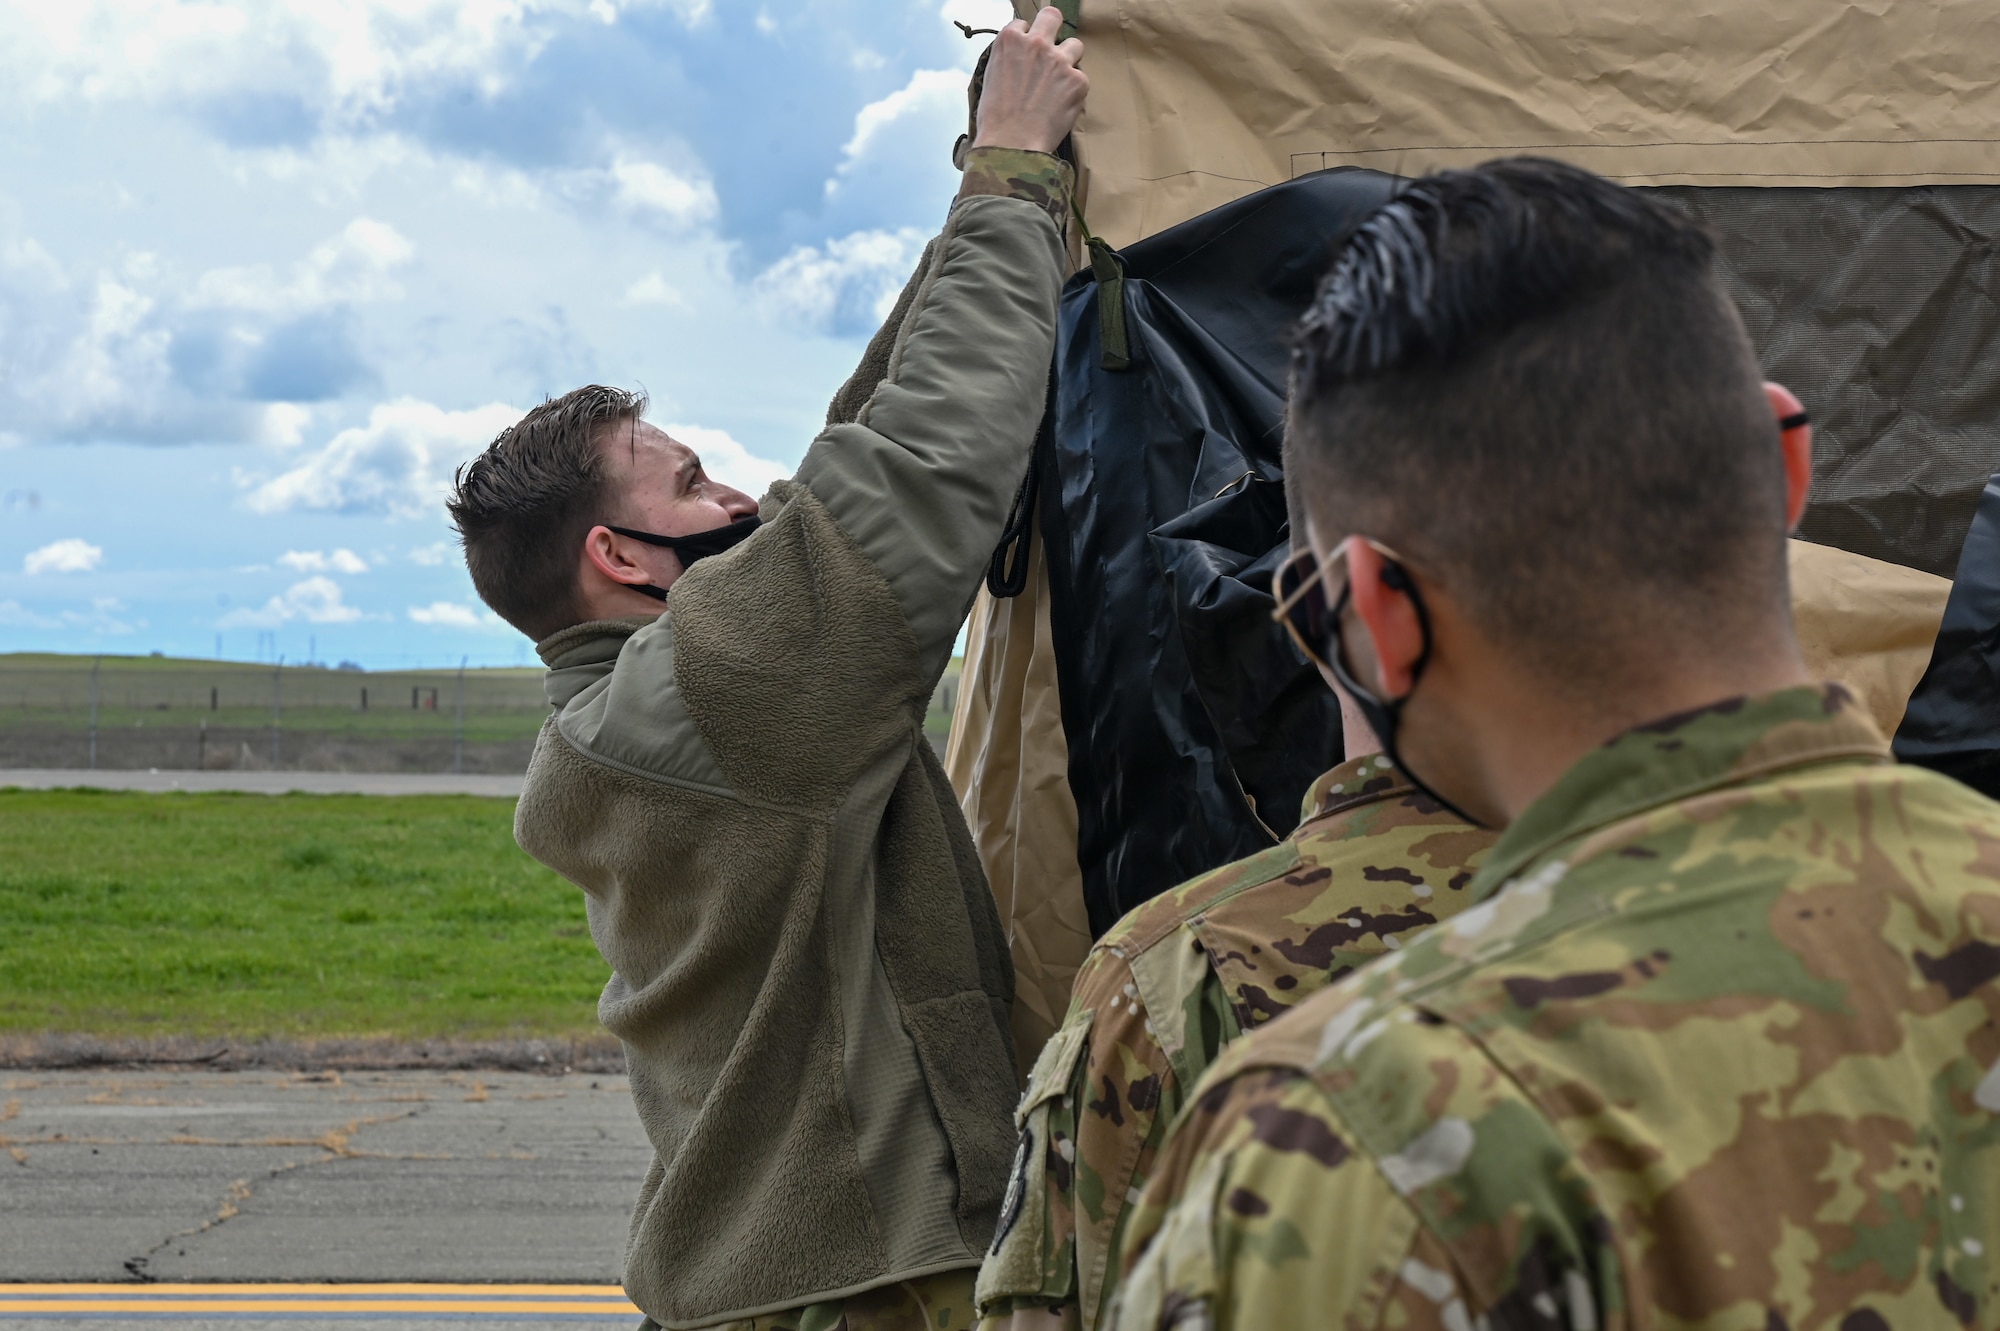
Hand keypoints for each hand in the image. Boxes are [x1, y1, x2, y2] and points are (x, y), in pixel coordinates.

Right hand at [970, 6, 1086, 154]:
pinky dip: (1073, 92)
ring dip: (1068, 60)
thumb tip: (1020, 60)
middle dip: (1052, 27)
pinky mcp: (1078, 80)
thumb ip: (1009, 59)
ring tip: (1058, 84)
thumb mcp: (990, 78)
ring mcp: (1059, 60)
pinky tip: (1060, 108)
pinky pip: (1080, 79)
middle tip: (1051, 48)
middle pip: (1052, 16)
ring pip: (1074, 45)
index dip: (1025, 41)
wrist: (1011, 144)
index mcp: (1010, 40)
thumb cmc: (995, 119)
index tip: (1026, 56)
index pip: (1023, 24)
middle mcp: (1036, 43)